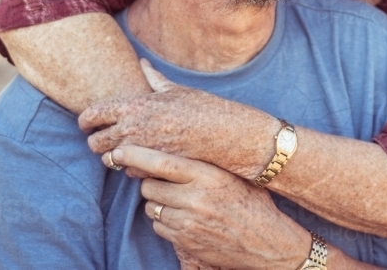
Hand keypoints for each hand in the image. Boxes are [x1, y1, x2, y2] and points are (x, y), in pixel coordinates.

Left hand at [80, 59, 275, 179]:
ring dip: (115, 158)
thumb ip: (153, 79)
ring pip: (110, 161)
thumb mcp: (175, 90)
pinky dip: (133, 168)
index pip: (93, 114)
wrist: (222, 133)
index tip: (86, 123)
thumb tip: (142, 63)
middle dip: (98, 143)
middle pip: (95, 143)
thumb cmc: (200, 108)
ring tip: (125, 152)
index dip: (85, 120)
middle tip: (105, 141)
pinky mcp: (151, 167)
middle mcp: (132, 127)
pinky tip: (144, 162)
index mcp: (134, 105)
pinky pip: (130, 172)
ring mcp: (141, 150)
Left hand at [110, 145, 310, 269]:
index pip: (161, 162)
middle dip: (152, 182)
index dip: (134, 155)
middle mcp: (195, 198)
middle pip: (149, 185)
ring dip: (158, 203)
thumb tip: (170, 143)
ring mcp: (188, 223)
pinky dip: (165, 221)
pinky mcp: (185, 242)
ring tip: (179, 200)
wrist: (268, 243)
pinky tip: (184, 218)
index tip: (118, 151)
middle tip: (166, 181)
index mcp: (207, 175)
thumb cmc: (252, 202)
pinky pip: (159, 226)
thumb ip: (203, 160)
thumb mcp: (232, 174)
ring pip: (151, 207)